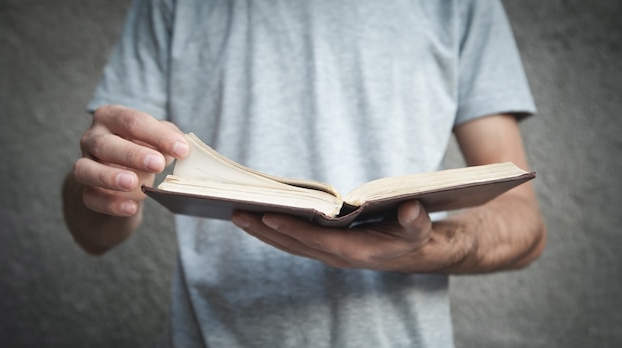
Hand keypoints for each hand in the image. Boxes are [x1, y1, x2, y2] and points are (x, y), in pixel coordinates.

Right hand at [72, 105, 188, 216]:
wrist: (121, 179)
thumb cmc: (143, 150)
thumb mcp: (158, 139)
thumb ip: (170, 138)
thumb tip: (184, 147)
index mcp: (112, 117)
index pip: (133, 122)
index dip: (158, 135)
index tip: (182, 150)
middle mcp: (92, 137)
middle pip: (106, 144)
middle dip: (133, 154)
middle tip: (158, 164)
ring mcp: (85, 164)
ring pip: (87, 169)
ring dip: (110, 177)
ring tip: (133, 183)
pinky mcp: (84, 191)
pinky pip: (91, 198)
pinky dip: (110, 204)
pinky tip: (131, 207)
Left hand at [231, 200, 440, 272]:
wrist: (409, 252)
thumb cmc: (411, 235)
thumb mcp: (419, 226)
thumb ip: (415, 220)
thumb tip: (409, 209)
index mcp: (356, 251)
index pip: (317, 240)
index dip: (292, 229)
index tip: (267, 216)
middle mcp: (336, 255)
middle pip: (293, 244)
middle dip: (264, 230)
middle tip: (236, 213)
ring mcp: (327, 253)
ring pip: (289, 244)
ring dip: (263, 232)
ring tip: (238, 214)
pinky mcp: (324, 247)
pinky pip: (294, 241)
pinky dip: (274, 231)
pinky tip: (258, 219)